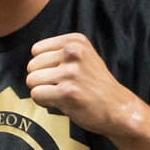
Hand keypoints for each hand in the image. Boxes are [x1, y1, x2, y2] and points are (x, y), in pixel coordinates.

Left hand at [25, 33, 140, 135]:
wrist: (118, 108)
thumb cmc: (96, 84)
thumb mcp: (84, 56)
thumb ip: (59, 52)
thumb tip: (32, 58)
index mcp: (76, 41)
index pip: (36, 50)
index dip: (43, 65)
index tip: (59, 73)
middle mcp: (73, 53)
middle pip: (32, 66)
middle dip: (40, 79)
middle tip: (60, 86)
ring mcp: (70, 72)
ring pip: (32, 80)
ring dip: (41, 91)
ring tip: (60, 93)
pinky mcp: (67, 91)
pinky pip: (36, 94)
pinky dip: (44, 102)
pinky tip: (60, 102)